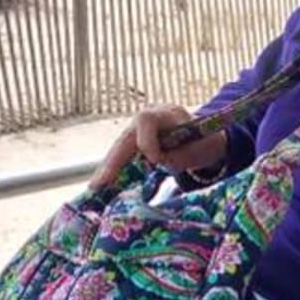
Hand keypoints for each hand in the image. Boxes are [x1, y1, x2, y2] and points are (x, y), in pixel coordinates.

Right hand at [88, 104, 227, 188]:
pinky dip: (113, 169)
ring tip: (95, 186)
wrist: (204, 136)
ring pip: (120, 148)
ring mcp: (138, 130)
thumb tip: (159, 160)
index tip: (156, 161)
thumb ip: (179, 153)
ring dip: (108, 167)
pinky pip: (122, 156)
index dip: (148, 141)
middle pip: (125, 137)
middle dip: (113, 160)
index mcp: (165, 113)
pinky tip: (102, 184)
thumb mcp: (199, 146)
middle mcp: (146, 118)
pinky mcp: (135, 143)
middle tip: (100, 182)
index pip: (146, 120)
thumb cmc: (203, 140)